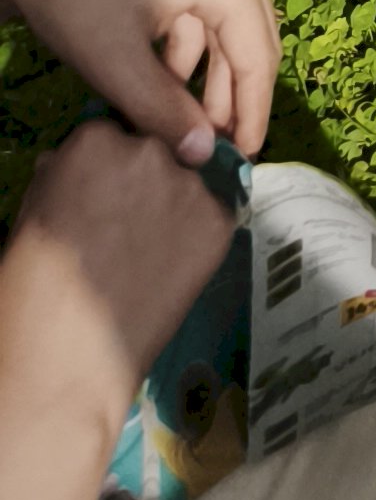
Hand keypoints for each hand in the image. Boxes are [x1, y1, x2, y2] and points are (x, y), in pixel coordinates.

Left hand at [0, 0, 276, 163]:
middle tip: (213, 155)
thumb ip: (164, 114)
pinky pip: (208, 18)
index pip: (258, 58)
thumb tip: (205, 158)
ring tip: (185, 133)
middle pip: (251, 43)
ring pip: (229, 34)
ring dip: (208, 83)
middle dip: (231, 102)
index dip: (252, 115)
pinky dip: (190, 57)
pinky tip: (163, 92)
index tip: (242, 164)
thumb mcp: (117, 64)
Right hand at [0, 123, 239, 499]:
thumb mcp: (33, 215)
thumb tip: (74, 160)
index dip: (107, 169)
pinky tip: (168, 271)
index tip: (98, 200)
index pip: (113, 132)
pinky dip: (197, 238)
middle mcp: (148, 149)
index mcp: (93, 140)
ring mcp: (189, 185)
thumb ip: (63, 174)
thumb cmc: (31, 295)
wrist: (62, 367)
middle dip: (144, 179)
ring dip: (173, 206)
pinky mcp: (220, 222)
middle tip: (125, 229)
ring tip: (145, 256)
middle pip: (157, 148)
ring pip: (188, 181)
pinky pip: (213, 216)